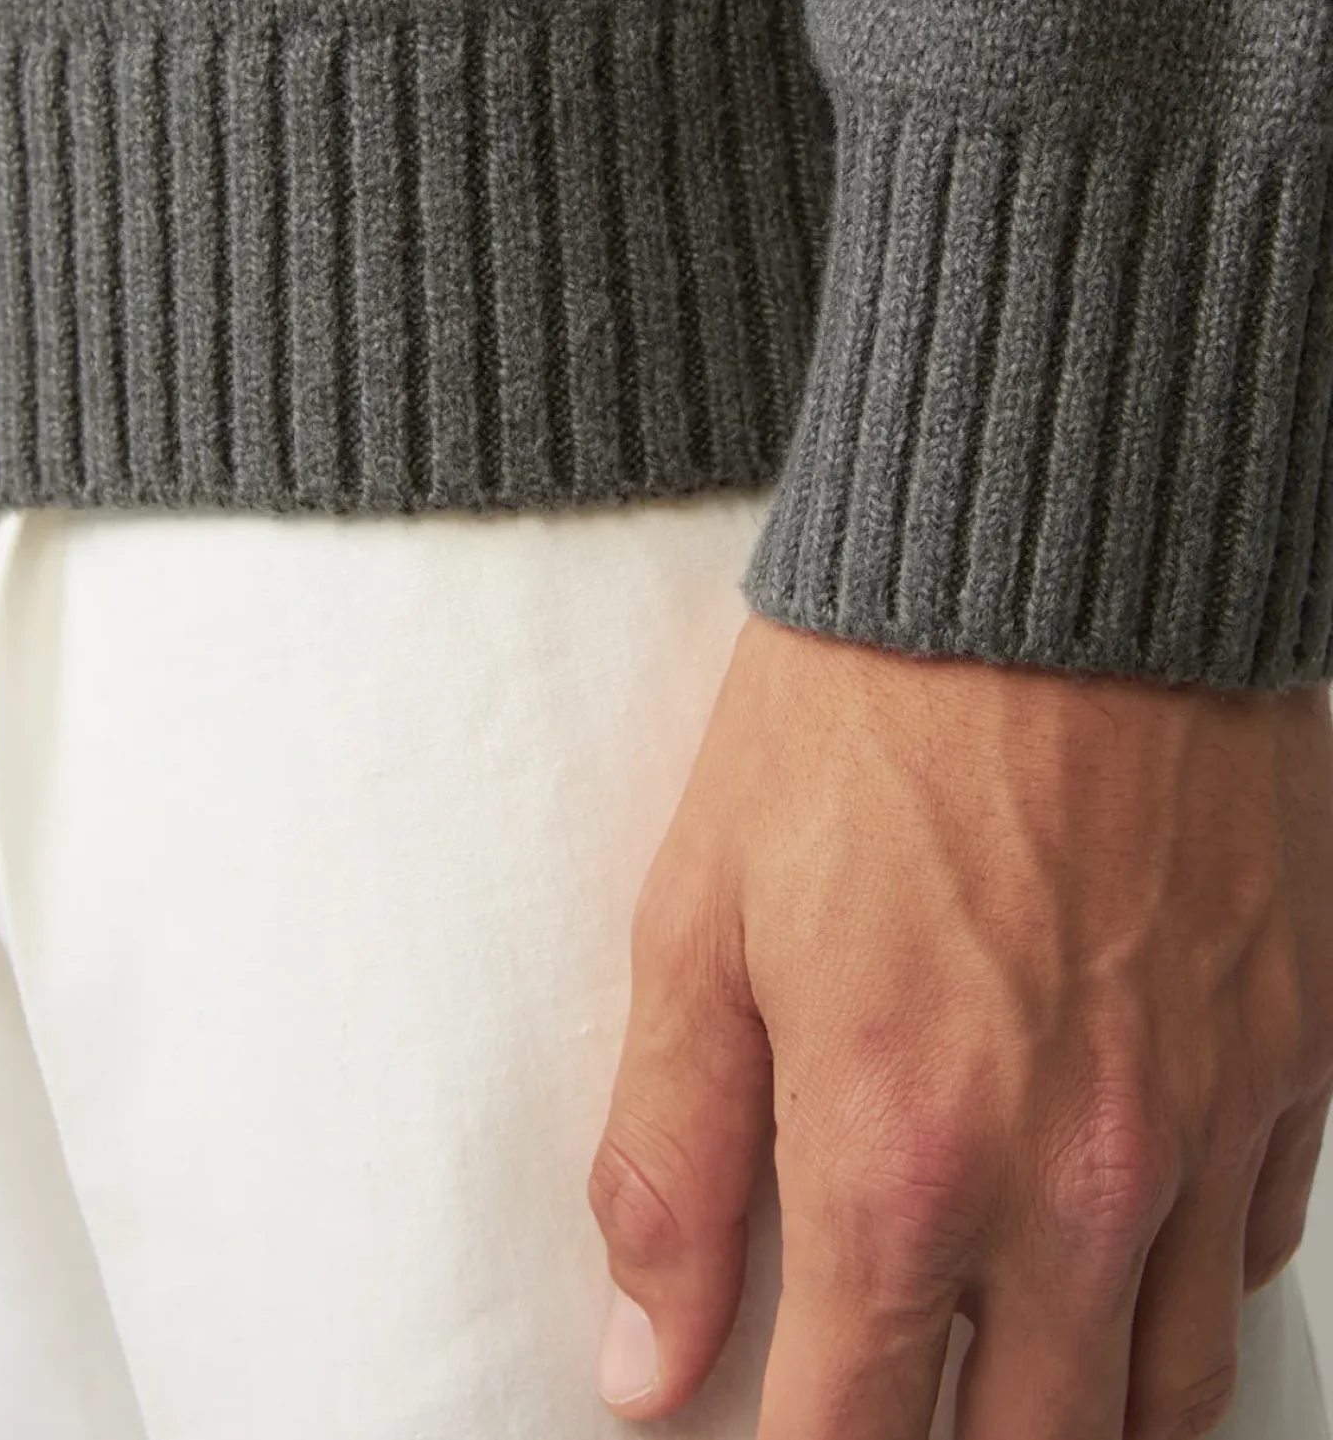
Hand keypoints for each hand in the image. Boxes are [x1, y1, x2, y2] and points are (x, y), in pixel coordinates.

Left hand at [587, 613, 1332, 1437]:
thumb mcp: (701, 922)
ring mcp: (1203, 1122)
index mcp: (902, 1157)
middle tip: (904, 1415)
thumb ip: (670, 1162)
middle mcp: (1074, 1180)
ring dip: (1087, 1412)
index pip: (856, 1437)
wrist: (1055, 559)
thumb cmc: (859, 721)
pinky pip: (1254, 1249)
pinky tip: (1127, 1248)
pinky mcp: (1291, 1048)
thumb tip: (643, 1363)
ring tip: (1019, 1384)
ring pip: (1171, 1390)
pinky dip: (1186, 1286)